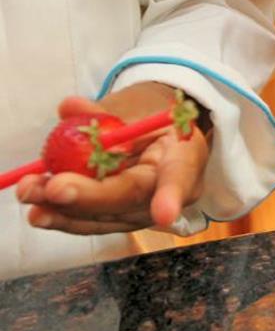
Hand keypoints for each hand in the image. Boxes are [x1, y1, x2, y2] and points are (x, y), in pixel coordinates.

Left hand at [16, 82, 209, 234]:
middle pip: (132, 198)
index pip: (180, 176)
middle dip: (91, 197)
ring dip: (66, 210)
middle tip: (56, 188)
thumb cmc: (153, 123)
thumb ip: (104, 111)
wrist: (159, 141)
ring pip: (108, 216)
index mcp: (185, 155)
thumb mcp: (138, 109)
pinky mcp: (122, 220)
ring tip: (33, 194)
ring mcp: (146, 210)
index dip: (171, 196)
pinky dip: (64, 217)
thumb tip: (70, 107)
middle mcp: (170, 191)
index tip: (163, 214)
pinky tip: (40, 212)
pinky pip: (94, 222)